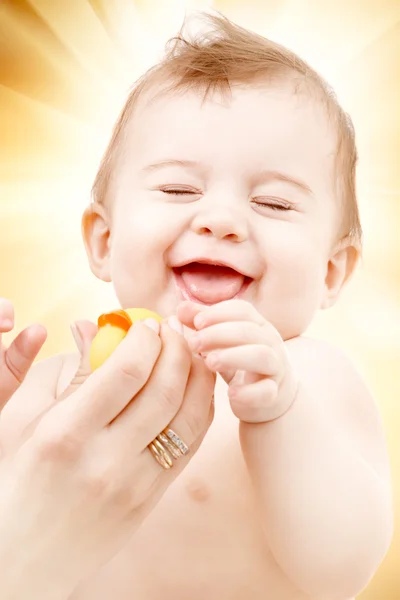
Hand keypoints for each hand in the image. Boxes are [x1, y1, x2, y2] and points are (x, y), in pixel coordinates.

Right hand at [0, 316, 213, 599]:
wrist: (20, 557)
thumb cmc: (11, 479)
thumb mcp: (21, 420)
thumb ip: (63, 370)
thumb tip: (91, 327)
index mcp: (64, 434)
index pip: (126, 371)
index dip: (145, 338)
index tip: (147, 322)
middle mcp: (105, 461)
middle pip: (164, 390)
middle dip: (177, 348)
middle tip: (173, 329)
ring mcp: (134, 485)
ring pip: (189, 417)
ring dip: (198, 375)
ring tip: (190, 351)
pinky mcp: (150, 500)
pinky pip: (190, 446)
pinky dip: (200, 409)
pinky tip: (194, 388)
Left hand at [178, 299, 297, 422]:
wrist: (269, 398)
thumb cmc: (239, 364)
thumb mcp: (221, 343)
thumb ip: (203, 325)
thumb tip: (180, 308)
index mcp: (257, 325)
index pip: (242, 310)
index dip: (218, 313)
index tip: (196, 321)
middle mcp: (270, 342)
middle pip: (249, 331)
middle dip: (219, 334)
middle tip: (194, 343)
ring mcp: (275, 368)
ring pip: (262, 356)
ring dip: (233, 356)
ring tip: (209, 362)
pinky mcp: (275, 394)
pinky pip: (267, 391)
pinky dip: (249, 392)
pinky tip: (230, 393)